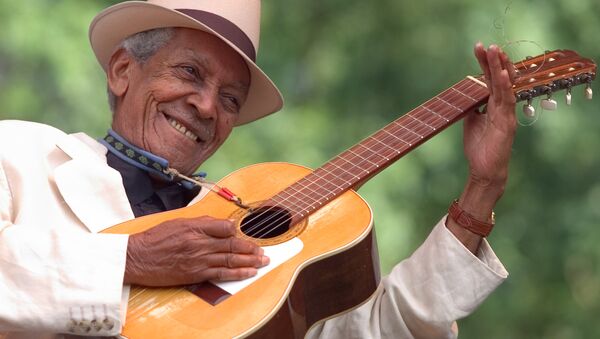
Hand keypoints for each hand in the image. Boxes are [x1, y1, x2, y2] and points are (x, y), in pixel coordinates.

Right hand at [124, 216, 268, 285]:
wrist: (137, 258)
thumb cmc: (155, 239)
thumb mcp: (177, 222)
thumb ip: (201, 222)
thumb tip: (222, 224)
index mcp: (195, 227)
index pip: (225, 227)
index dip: (237, 230)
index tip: (245, 232)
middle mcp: (200, 243)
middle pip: (232, 244)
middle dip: (251, 248)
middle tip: (263, 250)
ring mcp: (199, 260)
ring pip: (231, 259)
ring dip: (250, 261)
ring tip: (263, 262)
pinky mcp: (196, 274)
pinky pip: (222, 274)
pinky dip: (237, 273)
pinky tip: (249, 273)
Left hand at [446, 43, 516, 251]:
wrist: (484, 171)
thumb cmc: (479, 148)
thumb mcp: (471, 121)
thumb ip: (471, 106)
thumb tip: (466, 94)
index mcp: (493, 105)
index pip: (490, 80)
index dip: (485, 63)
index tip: (479, 47)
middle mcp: (502, 107)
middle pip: (499, 79)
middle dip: (494, 61)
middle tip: (488, 44)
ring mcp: (506, 114)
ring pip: (505, 87)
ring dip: (500, 69)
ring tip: (496, 52)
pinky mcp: (507, 124)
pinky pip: (507, 103)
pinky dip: (505, 89)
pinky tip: (503, 76)